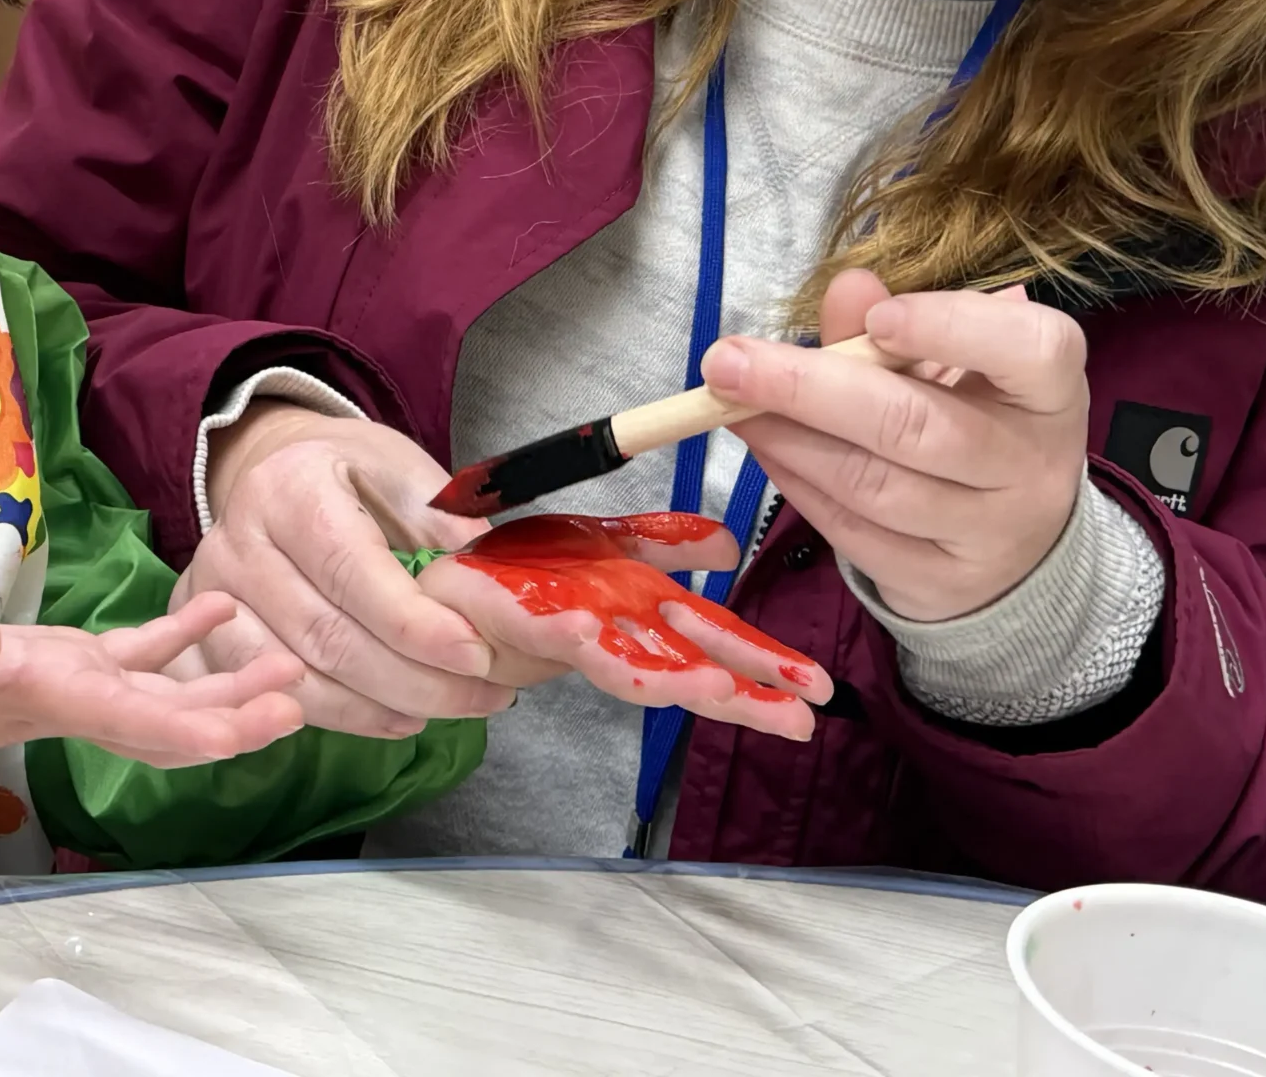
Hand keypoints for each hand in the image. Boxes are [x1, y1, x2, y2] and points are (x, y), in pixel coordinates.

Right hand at [0, 592, 304, 826]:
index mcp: (50, 698)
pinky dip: (181, 634)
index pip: (142, 722)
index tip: (265, 722)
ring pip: (168, 691)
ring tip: (289, 657)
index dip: (206, 727)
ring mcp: (75, 685)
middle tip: (307, 691)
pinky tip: (221, 603)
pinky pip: (138, 654)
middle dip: (241, 712)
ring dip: (228, 680)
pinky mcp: (65, 663)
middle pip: (175, 718)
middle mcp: (77, 701)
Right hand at [177, 402, 513, 736]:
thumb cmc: (348, 475)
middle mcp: (237, 543)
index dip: (416, 624)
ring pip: (299, 679)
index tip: (477, 654)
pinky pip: (273, 698)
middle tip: (486, 695)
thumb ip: (444, 525)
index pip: (351, 570)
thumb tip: (493, 591)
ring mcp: (210, 597)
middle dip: (416, 679)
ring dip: (382, 708)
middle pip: (327, 636)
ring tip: (448, 710)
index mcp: (289, 489)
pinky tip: (394, 717)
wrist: (276, 473)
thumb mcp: (402, 472)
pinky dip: (341, 718)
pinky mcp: (205, 640)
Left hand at [417, 513, 832, 740]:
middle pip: (684, 667)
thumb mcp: (612, 544)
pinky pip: (548, 628)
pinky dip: (573, 636)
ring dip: (671, 678)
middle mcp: (613, 633)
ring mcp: (568, 630)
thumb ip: (668, 546)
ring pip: (626, 664)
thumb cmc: (527, 568)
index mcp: (639, 615)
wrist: (451, 572)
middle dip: (739, 693)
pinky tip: (594, 635)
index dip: (761, 666)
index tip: (814, 692)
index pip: (712, 643)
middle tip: (795, 720)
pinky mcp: (518, 616)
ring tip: (718, 689)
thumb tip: (728, 544)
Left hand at [700, 272, 1089, 622]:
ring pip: (873, 485)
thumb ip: (895, 326)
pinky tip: (765, 447)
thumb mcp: (954, 367)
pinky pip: (854, 533)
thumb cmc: (978, 424)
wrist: (1017, 547)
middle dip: (810, 389)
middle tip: (729, 360)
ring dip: (788, 439)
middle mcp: (1032, 466)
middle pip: (918, 427)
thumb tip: (850, 287)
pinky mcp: (939, 585)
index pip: (1028, 350)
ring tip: (729, 403)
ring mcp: (990, 536)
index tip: (879, 320)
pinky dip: (798, 485)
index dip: (952, 329)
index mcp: (1051, 391)